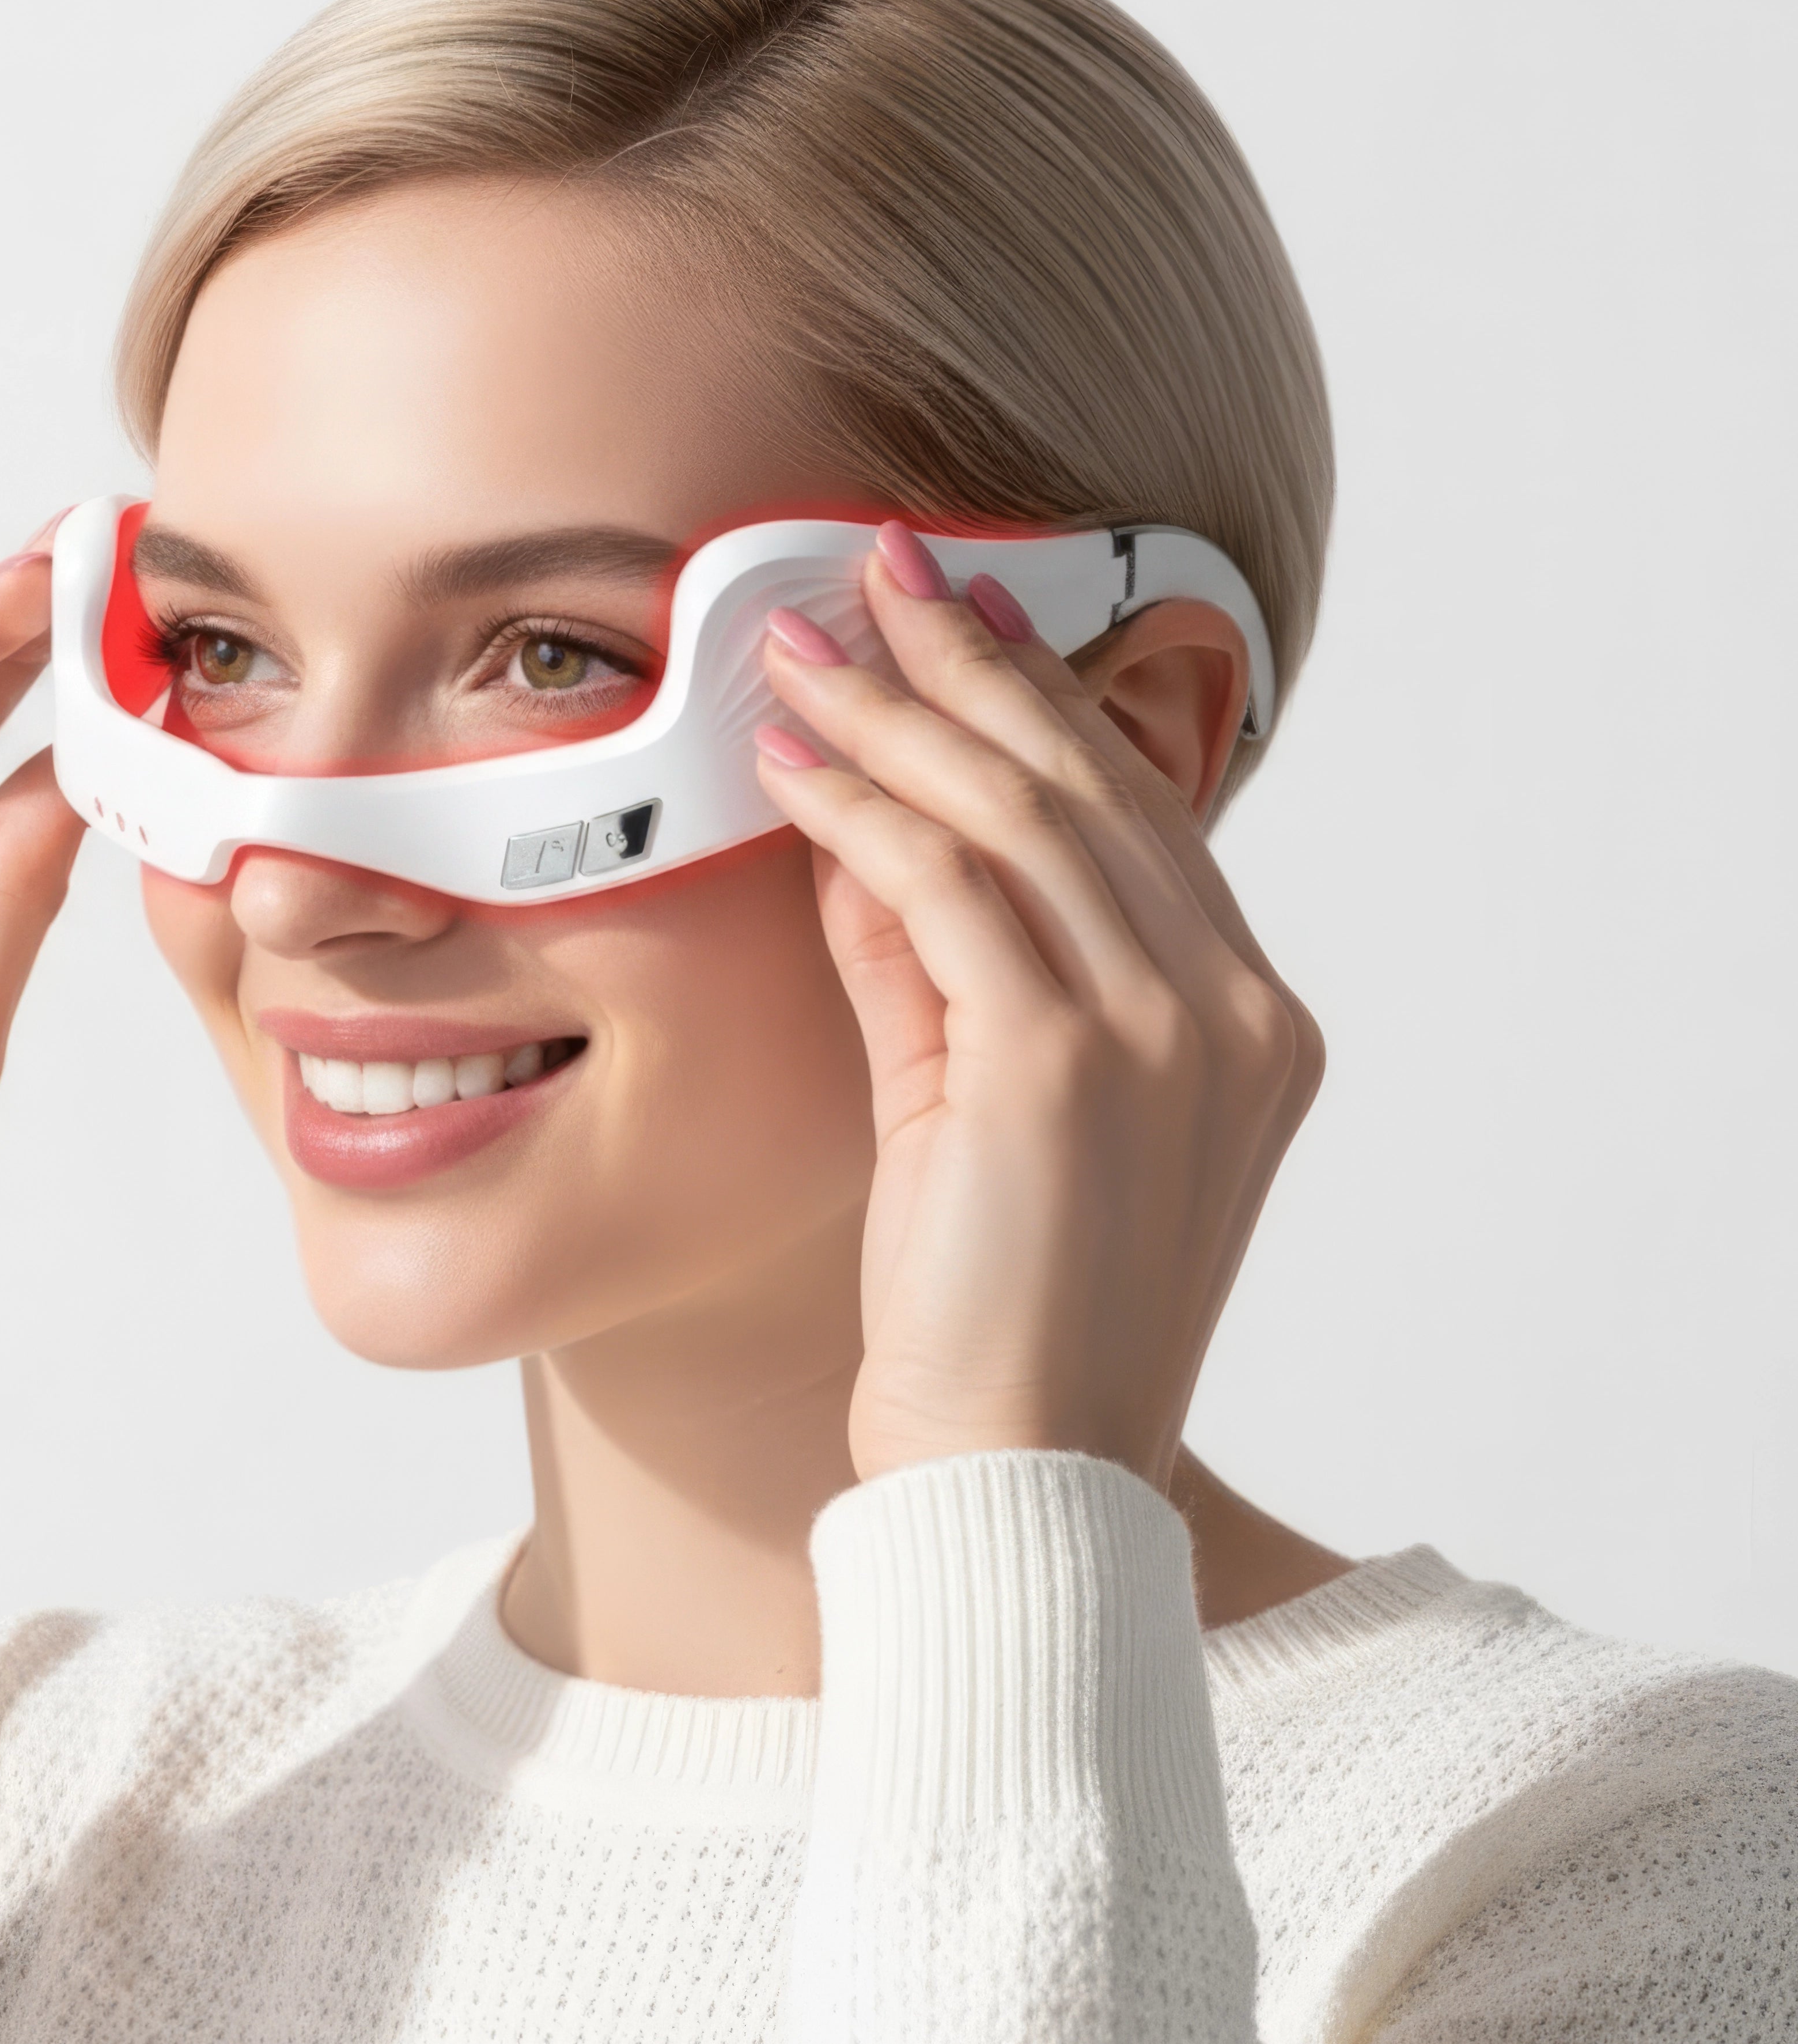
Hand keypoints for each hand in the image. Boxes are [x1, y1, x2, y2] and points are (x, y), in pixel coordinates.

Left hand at [753, 524, 1321, 1491]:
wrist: (1016, 1475)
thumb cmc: (998, 1306)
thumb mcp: (981, 1103)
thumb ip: (939, 963)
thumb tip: (862, 822)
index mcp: (1248, 1022)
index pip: (1138, 815)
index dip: (1042, 702)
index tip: (960, 620)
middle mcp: (1233, 1012)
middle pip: (1091, 785)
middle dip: (972, 664)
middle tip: (880, 568)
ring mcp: (1167, 1035)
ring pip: (1022, 814)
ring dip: (902, 711)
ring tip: (807, 642)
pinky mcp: (1063, 1067)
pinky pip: (950, 889)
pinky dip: (865, 809)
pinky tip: (796, 757)